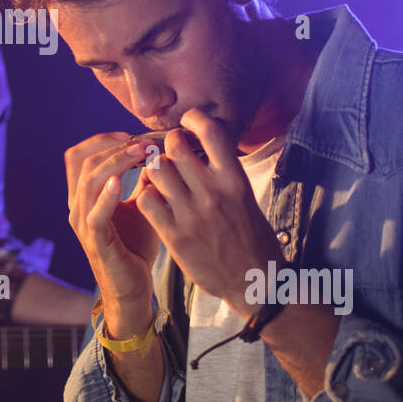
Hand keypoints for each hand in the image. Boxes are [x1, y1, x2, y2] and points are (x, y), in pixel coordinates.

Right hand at [65, 131, 161, 334]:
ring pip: (88, 181)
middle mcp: (77, 207)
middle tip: (144, 142)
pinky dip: (105, 195)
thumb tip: (158, 153)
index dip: (101, 139)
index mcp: (84, 196)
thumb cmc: (135, 246)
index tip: (131, 134)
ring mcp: (83, 224)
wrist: (134, 288)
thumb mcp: (142, 206)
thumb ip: (144, 181)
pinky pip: (94, 214)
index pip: (79, 155)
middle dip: (113, 147)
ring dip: (115, 162)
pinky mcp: (95, 242)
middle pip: (83, 162)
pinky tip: (119, 181)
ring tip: (140, 153)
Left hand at [132, 108, 281, 316]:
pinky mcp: (175, 235)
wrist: (255, 282)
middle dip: (167, 144)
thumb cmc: (252, 237)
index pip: (211, 131)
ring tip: (159, 178)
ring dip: (154, 169)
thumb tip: (203, 147)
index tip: (187, 122)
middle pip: (175, 146)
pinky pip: (147, 200)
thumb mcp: (245, 197)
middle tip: (167, 153)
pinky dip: (147, 196)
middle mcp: (213, 192)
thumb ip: (223, 173)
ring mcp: (192, 213)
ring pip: (156, 169)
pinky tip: (154, 201)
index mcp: (234, 179)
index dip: (194, 119)